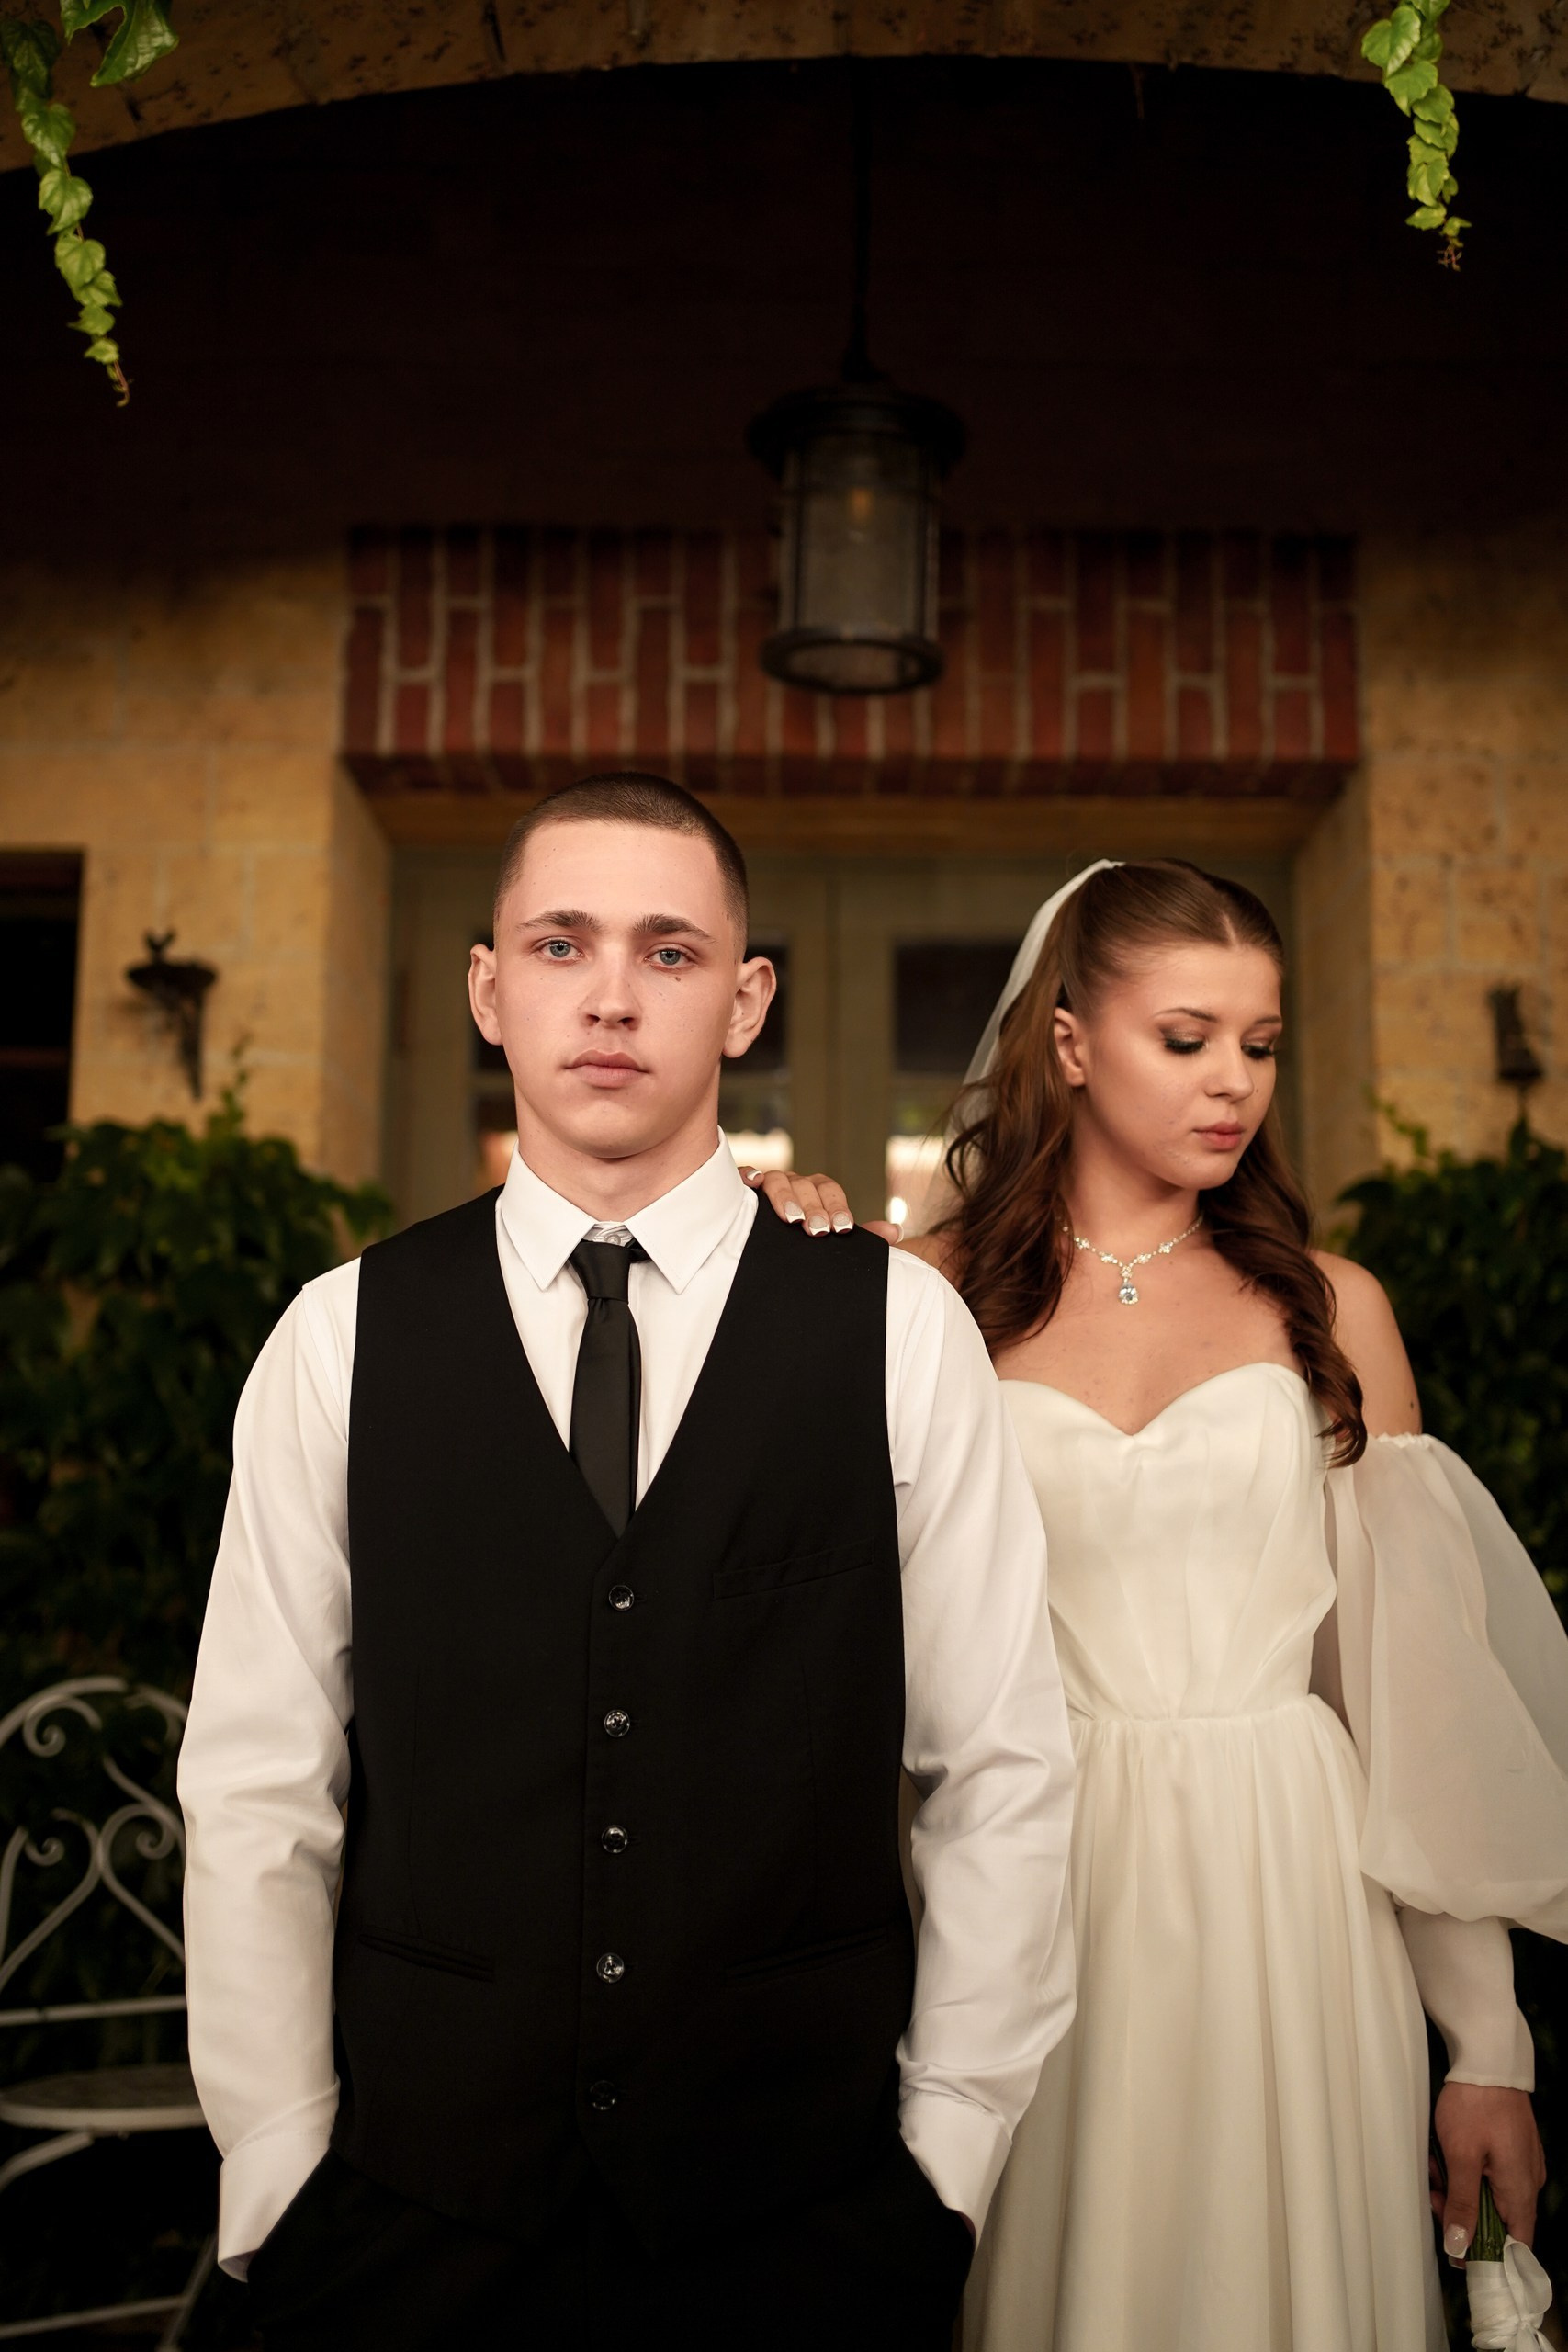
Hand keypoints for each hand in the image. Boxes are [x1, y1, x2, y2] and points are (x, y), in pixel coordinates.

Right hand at [737, 1166, 899, 1244]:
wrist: (770, 1249)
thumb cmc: (805, 1240)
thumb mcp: (832, 1238)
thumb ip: (863, 1236)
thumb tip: (895, 1231)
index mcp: (818, 1192)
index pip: (830, 1191)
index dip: (837, 1207)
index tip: (841, 1228)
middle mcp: (796, 1184)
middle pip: (806, 1186)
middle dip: (813, 1208)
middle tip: (817, 1231)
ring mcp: (770, 1184)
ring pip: (778, 1180)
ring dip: (785, 1197)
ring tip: (791, 1219)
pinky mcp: (743, 1188)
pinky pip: (744, 1175)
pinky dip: (748, 1175)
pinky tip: (752, 1184)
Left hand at [1432, 2082, 1544, 2260]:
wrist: (1488, 2060)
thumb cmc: (1475, 2105)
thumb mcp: (1461, 2157)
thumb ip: (1461, 2204)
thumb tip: (1460, 2248)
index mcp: (1521, 2191)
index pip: (1515, 2247)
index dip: (1487, 2257)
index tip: (1457, 2251)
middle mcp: (1528, 2184)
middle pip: (1497, 2222)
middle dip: (1462, 2213)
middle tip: (1436, 2193)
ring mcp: (1521, 2166)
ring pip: (1488, 2196)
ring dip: (1460, 2188)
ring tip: (1439, 2165)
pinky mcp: (1511, 2151)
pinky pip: (1489, 2175)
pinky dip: (1467, 2171)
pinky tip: (1447, 2154)